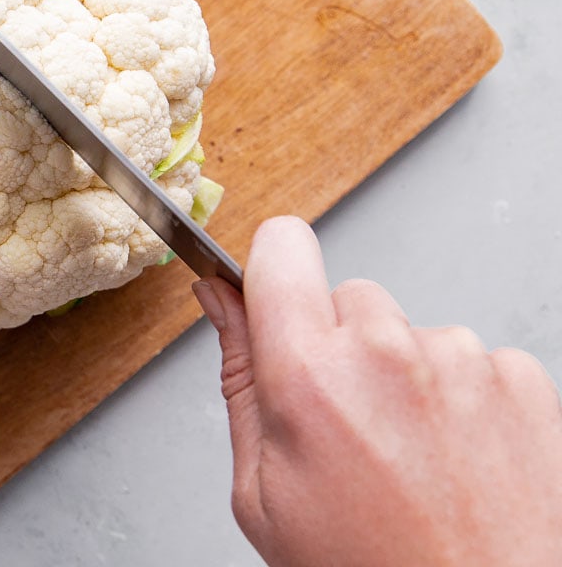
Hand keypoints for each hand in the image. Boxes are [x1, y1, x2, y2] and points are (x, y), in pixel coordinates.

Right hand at [193, 216, 561, 566]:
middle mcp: (388, 352)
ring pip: (410, 331)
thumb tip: (221, 302)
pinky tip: (454, 458)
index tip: (271, 296)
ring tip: (409, 457)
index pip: (280, 248)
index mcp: (310, 377)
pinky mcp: (521, 378)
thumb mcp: (262, 494)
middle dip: (338, 344)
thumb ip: (239, 379)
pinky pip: (470, 358)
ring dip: (402, 374)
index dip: (269, 267)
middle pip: (347, 296)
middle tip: (346, 425)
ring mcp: (462, 361)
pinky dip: (459, 397)